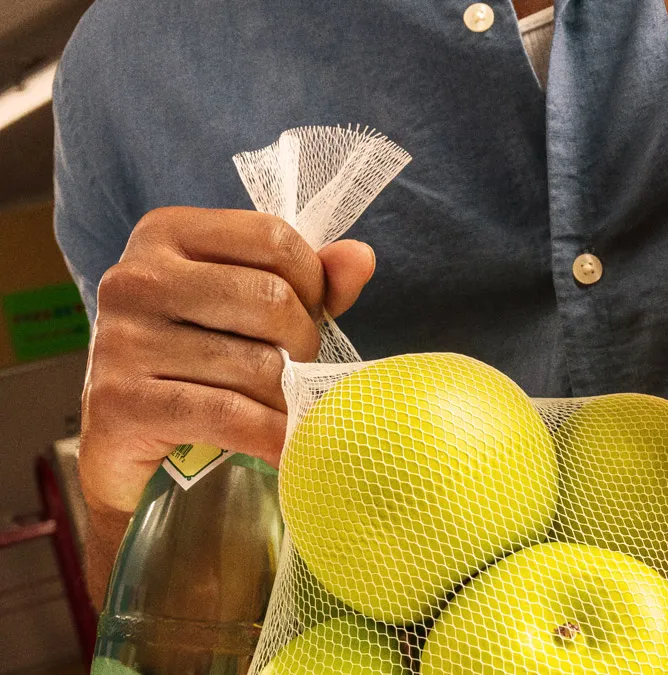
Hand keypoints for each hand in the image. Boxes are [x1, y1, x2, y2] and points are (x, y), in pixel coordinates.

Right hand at [80, 207, 374, 515]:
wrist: (119, 439)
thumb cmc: (196, 358)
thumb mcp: (248, 306)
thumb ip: (309, 280)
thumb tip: (360, 258)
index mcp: (166, 234)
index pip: (272, 237)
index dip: (312, 280)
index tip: (311, 313)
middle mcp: (137, 278)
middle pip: (271, 299)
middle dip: (304, 342)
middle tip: (299, 367)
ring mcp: (122, 339)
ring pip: (257, 365)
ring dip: (288, 395)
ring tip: (285, 406)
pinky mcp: (121, 402)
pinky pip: (230, 414)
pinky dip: (271, 435)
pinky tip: (284, 446)